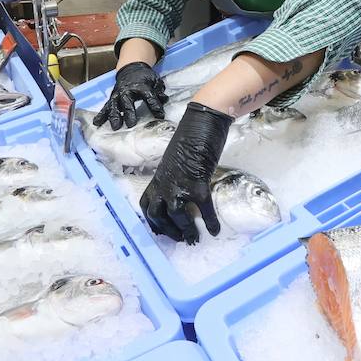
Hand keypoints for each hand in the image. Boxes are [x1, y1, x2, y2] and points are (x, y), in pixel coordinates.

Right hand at [92, 62, 166, 129]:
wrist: (131, 69)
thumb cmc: (144, 78)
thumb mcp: (155, 81)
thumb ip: (159, 91)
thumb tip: (164, 99)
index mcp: (141, 86)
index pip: (149, 96)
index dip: (155, 106)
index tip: (160, 115)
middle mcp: (127, 91)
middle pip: (127, 102)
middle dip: (128, 113)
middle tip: (130, 124)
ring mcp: (118, 95)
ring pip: (114, 105)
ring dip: (114, 116)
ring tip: (115, 127)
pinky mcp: (112, 99)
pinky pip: (106, 107)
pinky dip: (101, 115)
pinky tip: (97, 123)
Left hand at [139, 102, 232, 244]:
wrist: (203, 121)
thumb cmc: (191, 136)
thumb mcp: (176, 159)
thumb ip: (175, 175)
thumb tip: (183, 187)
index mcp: (158, 176)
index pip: (146, 203)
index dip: (152, 220)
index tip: (160, 231)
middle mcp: (165, 182)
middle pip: (157, 214)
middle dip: (167, 230)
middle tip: (180, 238)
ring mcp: (180, 183)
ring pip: (177, 215)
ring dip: (185, 230)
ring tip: (194, 238)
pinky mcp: (198, 183)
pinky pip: (203, 209)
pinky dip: (209, 222)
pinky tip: (214, 230)